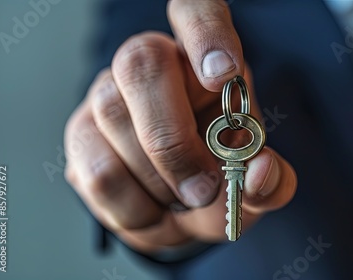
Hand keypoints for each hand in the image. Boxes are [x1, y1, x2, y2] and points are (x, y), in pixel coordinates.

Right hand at [64, 0, 296, 252]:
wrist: (178, 213)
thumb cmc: (218, 182)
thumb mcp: (252, 184)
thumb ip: (270, 182)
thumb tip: (261, 173)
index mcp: (204, 64)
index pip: (197, 9)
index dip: (206, 33)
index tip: (224, 72)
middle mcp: (150, 65)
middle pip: (142, 63)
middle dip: (174, 140)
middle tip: (203, 188)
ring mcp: (107, 96)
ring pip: (113, 118)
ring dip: (157, 180)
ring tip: (182, 199)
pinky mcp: (81, 136)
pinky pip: (99, 170)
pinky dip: (136, 207)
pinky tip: (154, 208)